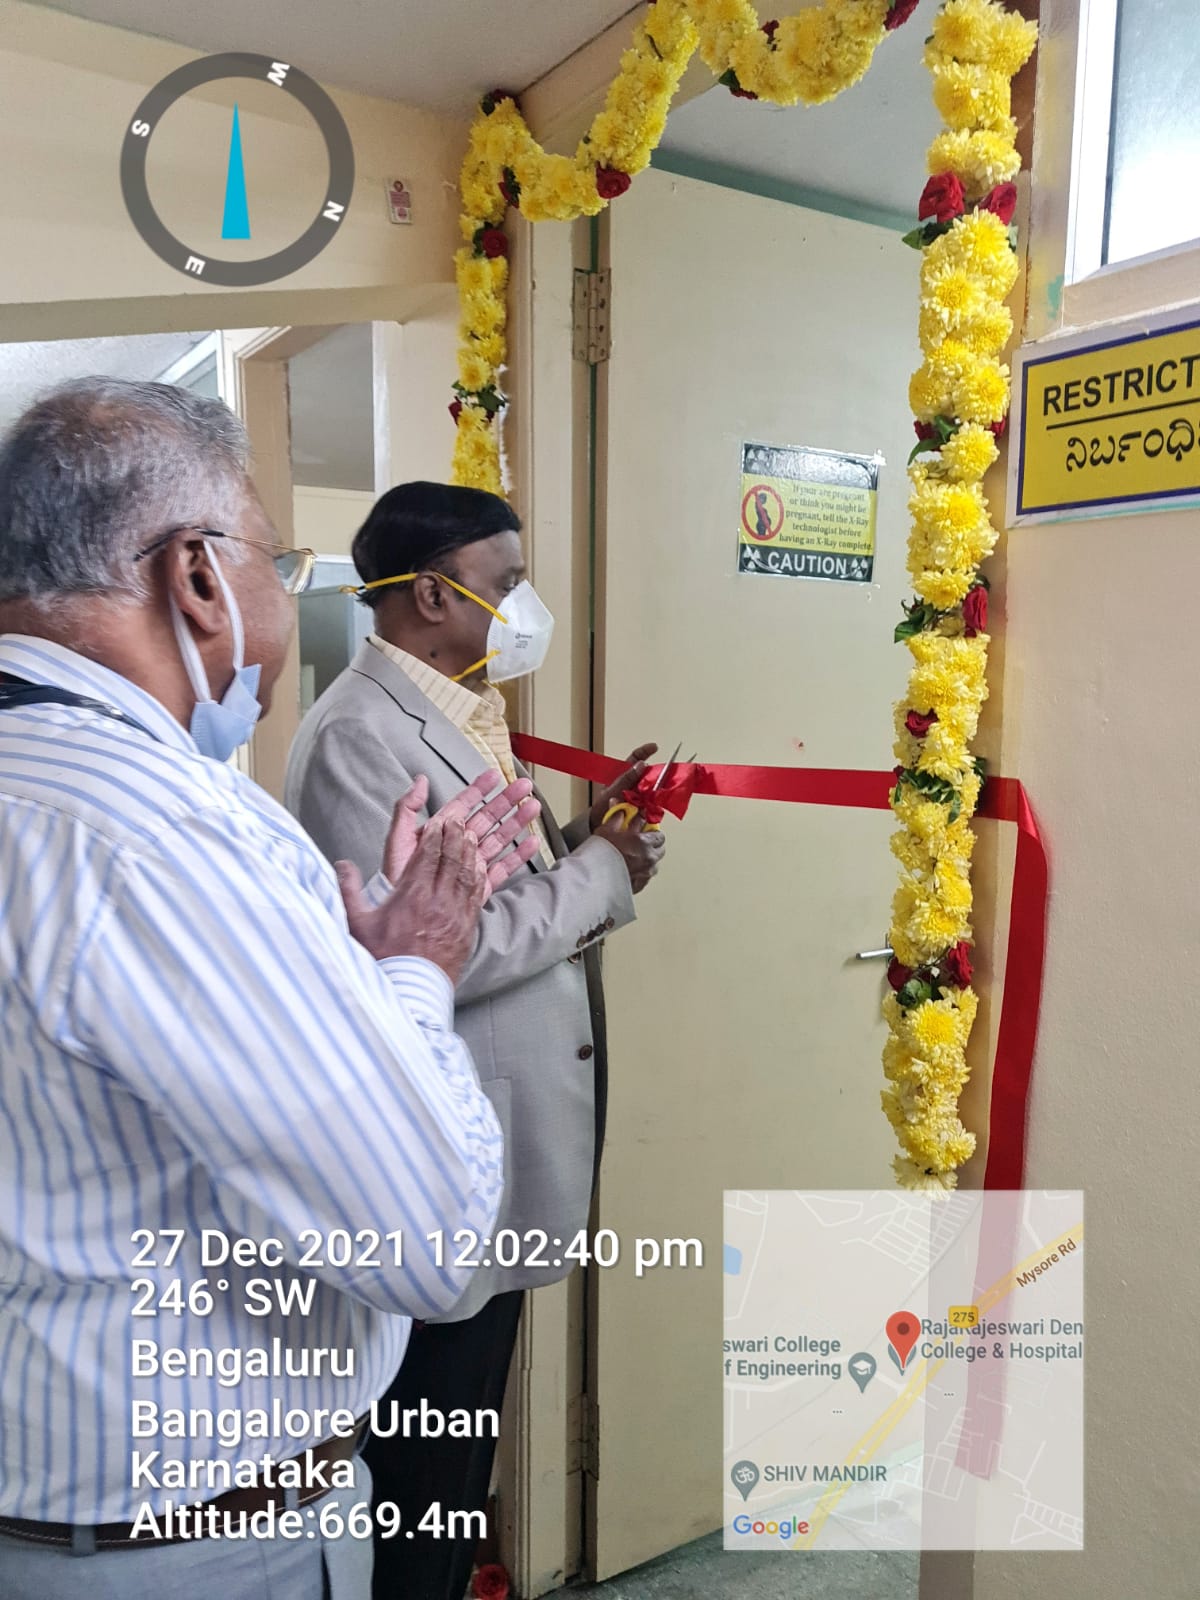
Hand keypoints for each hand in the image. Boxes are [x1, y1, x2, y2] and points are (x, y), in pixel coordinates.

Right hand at [337, 816, 487, 984]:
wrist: (408, 991)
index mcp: (412, 895)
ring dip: (469, 853)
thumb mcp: (357, 923)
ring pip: (467, 874)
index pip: (428, 855)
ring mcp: (455, 914)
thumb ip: (348, 890)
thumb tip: (341, 866)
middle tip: (457, 821)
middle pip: (451, 858)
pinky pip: (476, 895)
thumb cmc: (383, 958)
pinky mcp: (467, 928)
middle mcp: (437, 900)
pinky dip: (478, 877)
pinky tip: (479, 868)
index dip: (435, 835)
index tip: (438, 821)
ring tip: (470, 837)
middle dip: (454, 836)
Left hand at [381, 771, 542, 900]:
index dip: (479, 789)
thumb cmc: (396, 882)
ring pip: (498, 839)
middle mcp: (457, 848)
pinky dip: (518, 855)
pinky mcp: (479, 887)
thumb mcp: (397, 841)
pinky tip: (531, 843)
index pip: (463, 806)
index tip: (494, 775)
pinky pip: (502, 868)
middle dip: (506, 801)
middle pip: (487, 818)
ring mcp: (469, 866)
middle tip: (524, 787)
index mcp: (440, 834)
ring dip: (516, 822)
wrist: (405, 921)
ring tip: (533, 807)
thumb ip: (407, 809)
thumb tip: (420, 780)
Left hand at [588, 742, 657, 833]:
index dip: (645, 751)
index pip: (635, 758)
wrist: (599, 827)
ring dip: (656, 790)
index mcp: (622, 775)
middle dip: (657, 774)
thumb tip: (641, 764)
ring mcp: (638, 796)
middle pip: (648, 774)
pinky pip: (653, 803)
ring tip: (657, 793)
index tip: (655, 747)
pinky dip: (655, 803)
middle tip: (663, 776)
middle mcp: (632, 784)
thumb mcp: (612, 791)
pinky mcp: (643, 808)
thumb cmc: (601, 808)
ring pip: (652, 789)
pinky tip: (654, 805)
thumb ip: (626, 778)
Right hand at [594, 810, 665, 893]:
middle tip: (641, 843)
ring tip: (635, 857)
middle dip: (653, 846)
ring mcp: (645, 874)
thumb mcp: (607, 829)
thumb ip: (617, 818)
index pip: (659, 835)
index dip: (651, 832)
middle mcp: (649, 859)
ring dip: (648, 860)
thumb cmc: (599, 853)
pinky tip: (631, 871)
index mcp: (644, 843)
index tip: (644, 831)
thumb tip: (621, 811)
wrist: (592, 875)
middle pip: (660, 850)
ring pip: (654, 865)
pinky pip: (645, 879)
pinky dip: (641, 874)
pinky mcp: (638, 886)